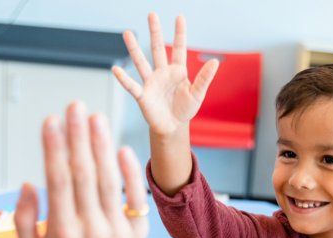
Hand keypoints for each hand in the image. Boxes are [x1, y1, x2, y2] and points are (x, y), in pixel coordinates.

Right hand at [15, 101, 149, 237]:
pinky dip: (130, 173)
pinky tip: (122, 148)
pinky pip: (135, 197)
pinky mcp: (138, 231)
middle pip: (84, 175)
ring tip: (96, 118)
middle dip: (78, 137)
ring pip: (110, 181)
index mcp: (62, 233)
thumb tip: (28, 184)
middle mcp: (91, 229)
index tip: (50, 121)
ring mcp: (117, 230)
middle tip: (75, 106)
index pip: (58, 182)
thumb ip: (22, 219)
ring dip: (102, 147)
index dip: (54, 149)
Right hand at [113, 13, 218, 137]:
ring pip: (141, 62)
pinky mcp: (143, 96)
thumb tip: (215, 62)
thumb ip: (204, 78)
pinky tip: (117, 70)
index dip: (180, 33)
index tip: (180, 17)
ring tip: (128, 33)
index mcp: (178, 71)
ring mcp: (151, 83)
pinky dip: (124, 79)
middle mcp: (163, 73)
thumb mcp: (198, 94)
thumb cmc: (185, 109)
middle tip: (152, 15)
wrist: (173, 127)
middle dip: (155, 32)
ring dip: (134, 48)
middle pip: (158, 49)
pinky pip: (132, 86)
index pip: (179, 48)